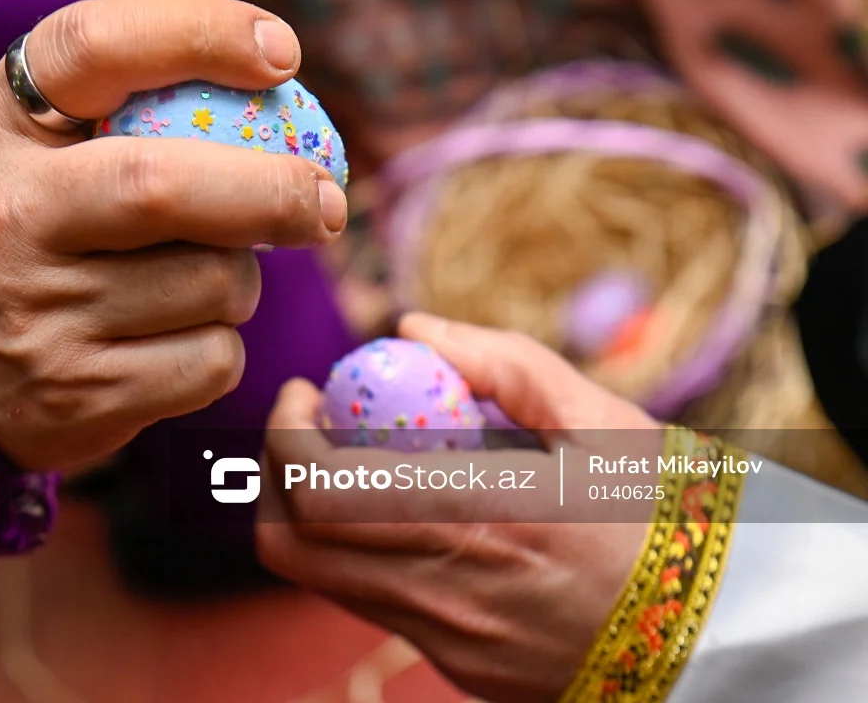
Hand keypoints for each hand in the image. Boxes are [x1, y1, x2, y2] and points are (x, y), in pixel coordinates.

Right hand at [0, 0, 347, 472]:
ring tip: (189, 282)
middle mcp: (1, 221)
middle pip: (165, 186)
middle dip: (275, 191)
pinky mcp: (78, 399)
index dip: (200, 35)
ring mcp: (33, 319)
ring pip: (213, 284)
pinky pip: (212, 361)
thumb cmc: (44, 227)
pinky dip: (220, 347)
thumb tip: (280, 79)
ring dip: (239, 281)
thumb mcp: (50, 145)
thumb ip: (136, 102)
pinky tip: (171, 341)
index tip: (283, 54)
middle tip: (326, 202)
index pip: (93, 48)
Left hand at [256, 313, 662, 702]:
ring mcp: (449, 642)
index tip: (306, 392)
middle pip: (294, 543)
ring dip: (311, 508)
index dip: (286, 435)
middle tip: (312, 423)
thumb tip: (410, 330)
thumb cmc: (666, 512)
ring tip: (360, 460)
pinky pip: (371, 602)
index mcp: (486, 517)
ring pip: (322, 579)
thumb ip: (502, 362)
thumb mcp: (601, 418)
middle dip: (276, 470)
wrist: (720, 630)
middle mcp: (451, 590)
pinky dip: (358, 548)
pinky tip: (407, 510)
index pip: (322, 489)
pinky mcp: (457, 667)